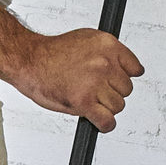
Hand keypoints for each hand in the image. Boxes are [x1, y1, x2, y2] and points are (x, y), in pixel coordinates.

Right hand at [15, 27, 143, 129]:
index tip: (116, 82)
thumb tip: (129, 68)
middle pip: (126, 90)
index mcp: (107, 45)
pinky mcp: (84, 102)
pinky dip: (104, 125)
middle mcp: (104, 63)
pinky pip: (107, 121)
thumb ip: (108, 53)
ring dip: (106, 108)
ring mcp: (95, 83)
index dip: (124, 78)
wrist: (30, 61)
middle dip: (112, 93)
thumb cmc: (53, 53)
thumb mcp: (86, 39)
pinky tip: (98, 120)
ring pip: (118, 106)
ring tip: (90, 102)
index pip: (135, 69)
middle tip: (95, 92)